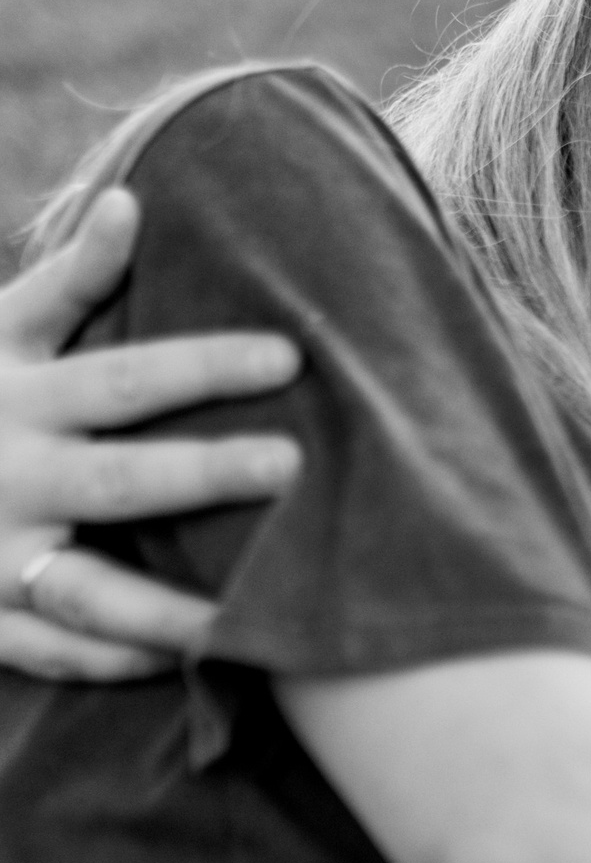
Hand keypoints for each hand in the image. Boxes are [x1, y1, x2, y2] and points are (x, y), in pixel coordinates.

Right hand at [0, 186, 301, 678]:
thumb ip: (68, 280)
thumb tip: (132, 201)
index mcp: (17, 395)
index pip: (123, 378)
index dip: (202, 365)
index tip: (289, 357)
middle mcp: (6, 474)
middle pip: (119, 480)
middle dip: (203, 474)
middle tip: (291, 465)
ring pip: (89, 590)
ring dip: (168, 608)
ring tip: (248, 618)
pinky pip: (52, 649)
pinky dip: (114, 659)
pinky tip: (192, 661)